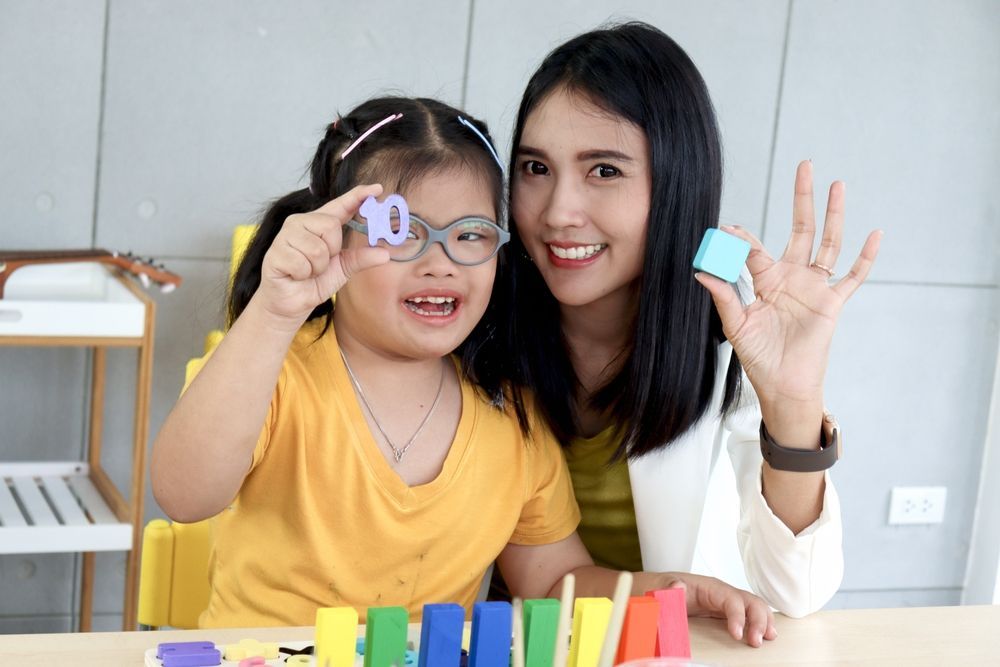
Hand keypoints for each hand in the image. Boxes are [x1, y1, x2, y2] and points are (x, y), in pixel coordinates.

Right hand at [256, 184, 389, 327]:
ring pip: (317, 248)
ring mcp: (285, 236)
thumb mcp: (343, 268)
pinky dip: (303, 275)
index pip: (341, 204)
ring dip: (317, 267)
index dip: (358, 196)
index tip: (377, 189)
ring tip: (307, 271)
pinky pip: (302, 263)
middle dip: (331, 250)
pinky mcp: (275, 253)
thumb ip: (361, 258)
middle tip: (321, 263)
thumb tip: (385, 253)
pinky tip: (295, 275)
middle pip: (330, 226)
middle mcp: (300, 223)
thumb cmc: (314, 281)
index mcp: (319, 223)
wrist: (292, 303)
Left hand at [662, 572, 776, 647]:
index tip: (737, 634)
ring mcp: (727, 603)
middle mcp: (723, 593)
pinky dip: (760, 624)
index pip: (731, 598)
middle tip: (756, 642)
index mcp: (710, 587)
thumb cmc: (664, 587)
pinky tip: (765, 635)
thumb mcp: (663, 586)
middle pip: (750, 601)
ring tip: (769, 638)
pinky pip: (749, 615)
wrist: (660, 589)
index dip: (737, 616)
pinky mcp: (727, 613)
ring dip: (765, 621)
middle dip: (758, 620)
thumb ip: (669, 588)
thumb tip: (678, 587)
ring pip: (754, 607)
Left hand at [695, 160, 881, 421]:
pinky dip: (865, 257)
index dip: (741, 240)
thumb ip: (722, 296)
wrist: (782, 384)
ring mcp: (814, 287)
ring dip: (833, 215)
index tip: (726, 229)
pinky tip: (874, 234)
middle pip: (800, 229)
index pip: (754, 250)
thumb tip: (701, 270)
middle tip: (805, 166)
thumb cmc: (757, 356)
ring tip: (837, 185)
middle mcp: (791, 276)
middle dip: (802, 198)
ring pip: (827, 243)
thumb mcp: (735, 325)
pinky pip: (852, 277)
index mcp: (764, 280)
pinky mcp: (832, 303)